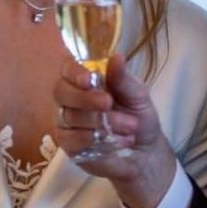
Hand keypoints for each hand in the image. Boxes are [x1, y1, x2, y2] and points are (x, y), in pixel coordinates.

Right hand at [53, 54, 176, 207]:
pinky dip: (92, 139)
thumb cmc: (138, 115)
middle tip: (108, 103)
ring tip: (129, 126)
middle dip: (85, 97)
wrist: (145, 150)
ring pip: (70, 117)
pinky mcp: (68, 145)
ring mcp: (66, 122)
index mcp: (85, 79)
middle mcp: (70, 98)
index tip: (88, 79)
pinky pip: (70, 139)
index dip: (74, 72)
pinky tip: (114, 140)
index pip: (67, 68)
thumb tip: (117, 57)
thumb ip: (123, 79)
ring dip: (100, 121)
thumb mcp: (137, 95)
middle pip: (61, 92)